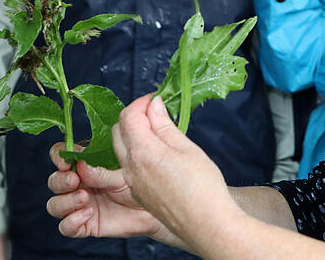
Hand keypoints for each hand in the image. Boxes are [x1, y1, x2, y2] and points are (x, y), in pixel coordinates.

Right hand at [45, 143, 172, 243]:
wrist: (150, 210)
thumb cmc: (137, 186)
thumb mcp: (122, 175)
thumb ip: (101, 172)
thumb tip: (81, 166)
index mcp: (85, 166)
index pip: (62, 156)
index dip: (58, 157)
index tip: (65, 161)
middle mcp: (78, 184)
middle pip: (54, 181)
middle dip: (60, 181)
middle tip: (74, 180)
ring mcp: (79, 205)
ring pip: (55, 205)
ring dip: (65, 201)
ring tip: (84, 198)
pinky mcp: (83, 224)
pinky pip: (66, 226)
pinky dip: (72, 221)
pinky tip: (87, 214)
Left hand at [113, 94, 245, 256]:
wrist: (206, 224)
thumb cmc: (203, 187)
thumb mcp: (187, 148)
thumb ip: (165, 125)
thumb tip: (154, 105)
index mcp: (143, 152)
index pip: (129, 117)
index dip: (141, 103)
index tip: (157, 99)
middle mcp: (131, 168)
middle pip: (118, 132)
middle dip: (134, 117)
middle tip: (156, 112)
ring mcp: (133, 183)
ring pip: (121, 150)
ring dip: (134, 135)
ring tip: (159, 132)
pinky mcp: (139, 194)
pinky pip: (129, 166)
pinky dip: (137, 153)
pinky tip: (159, 154)